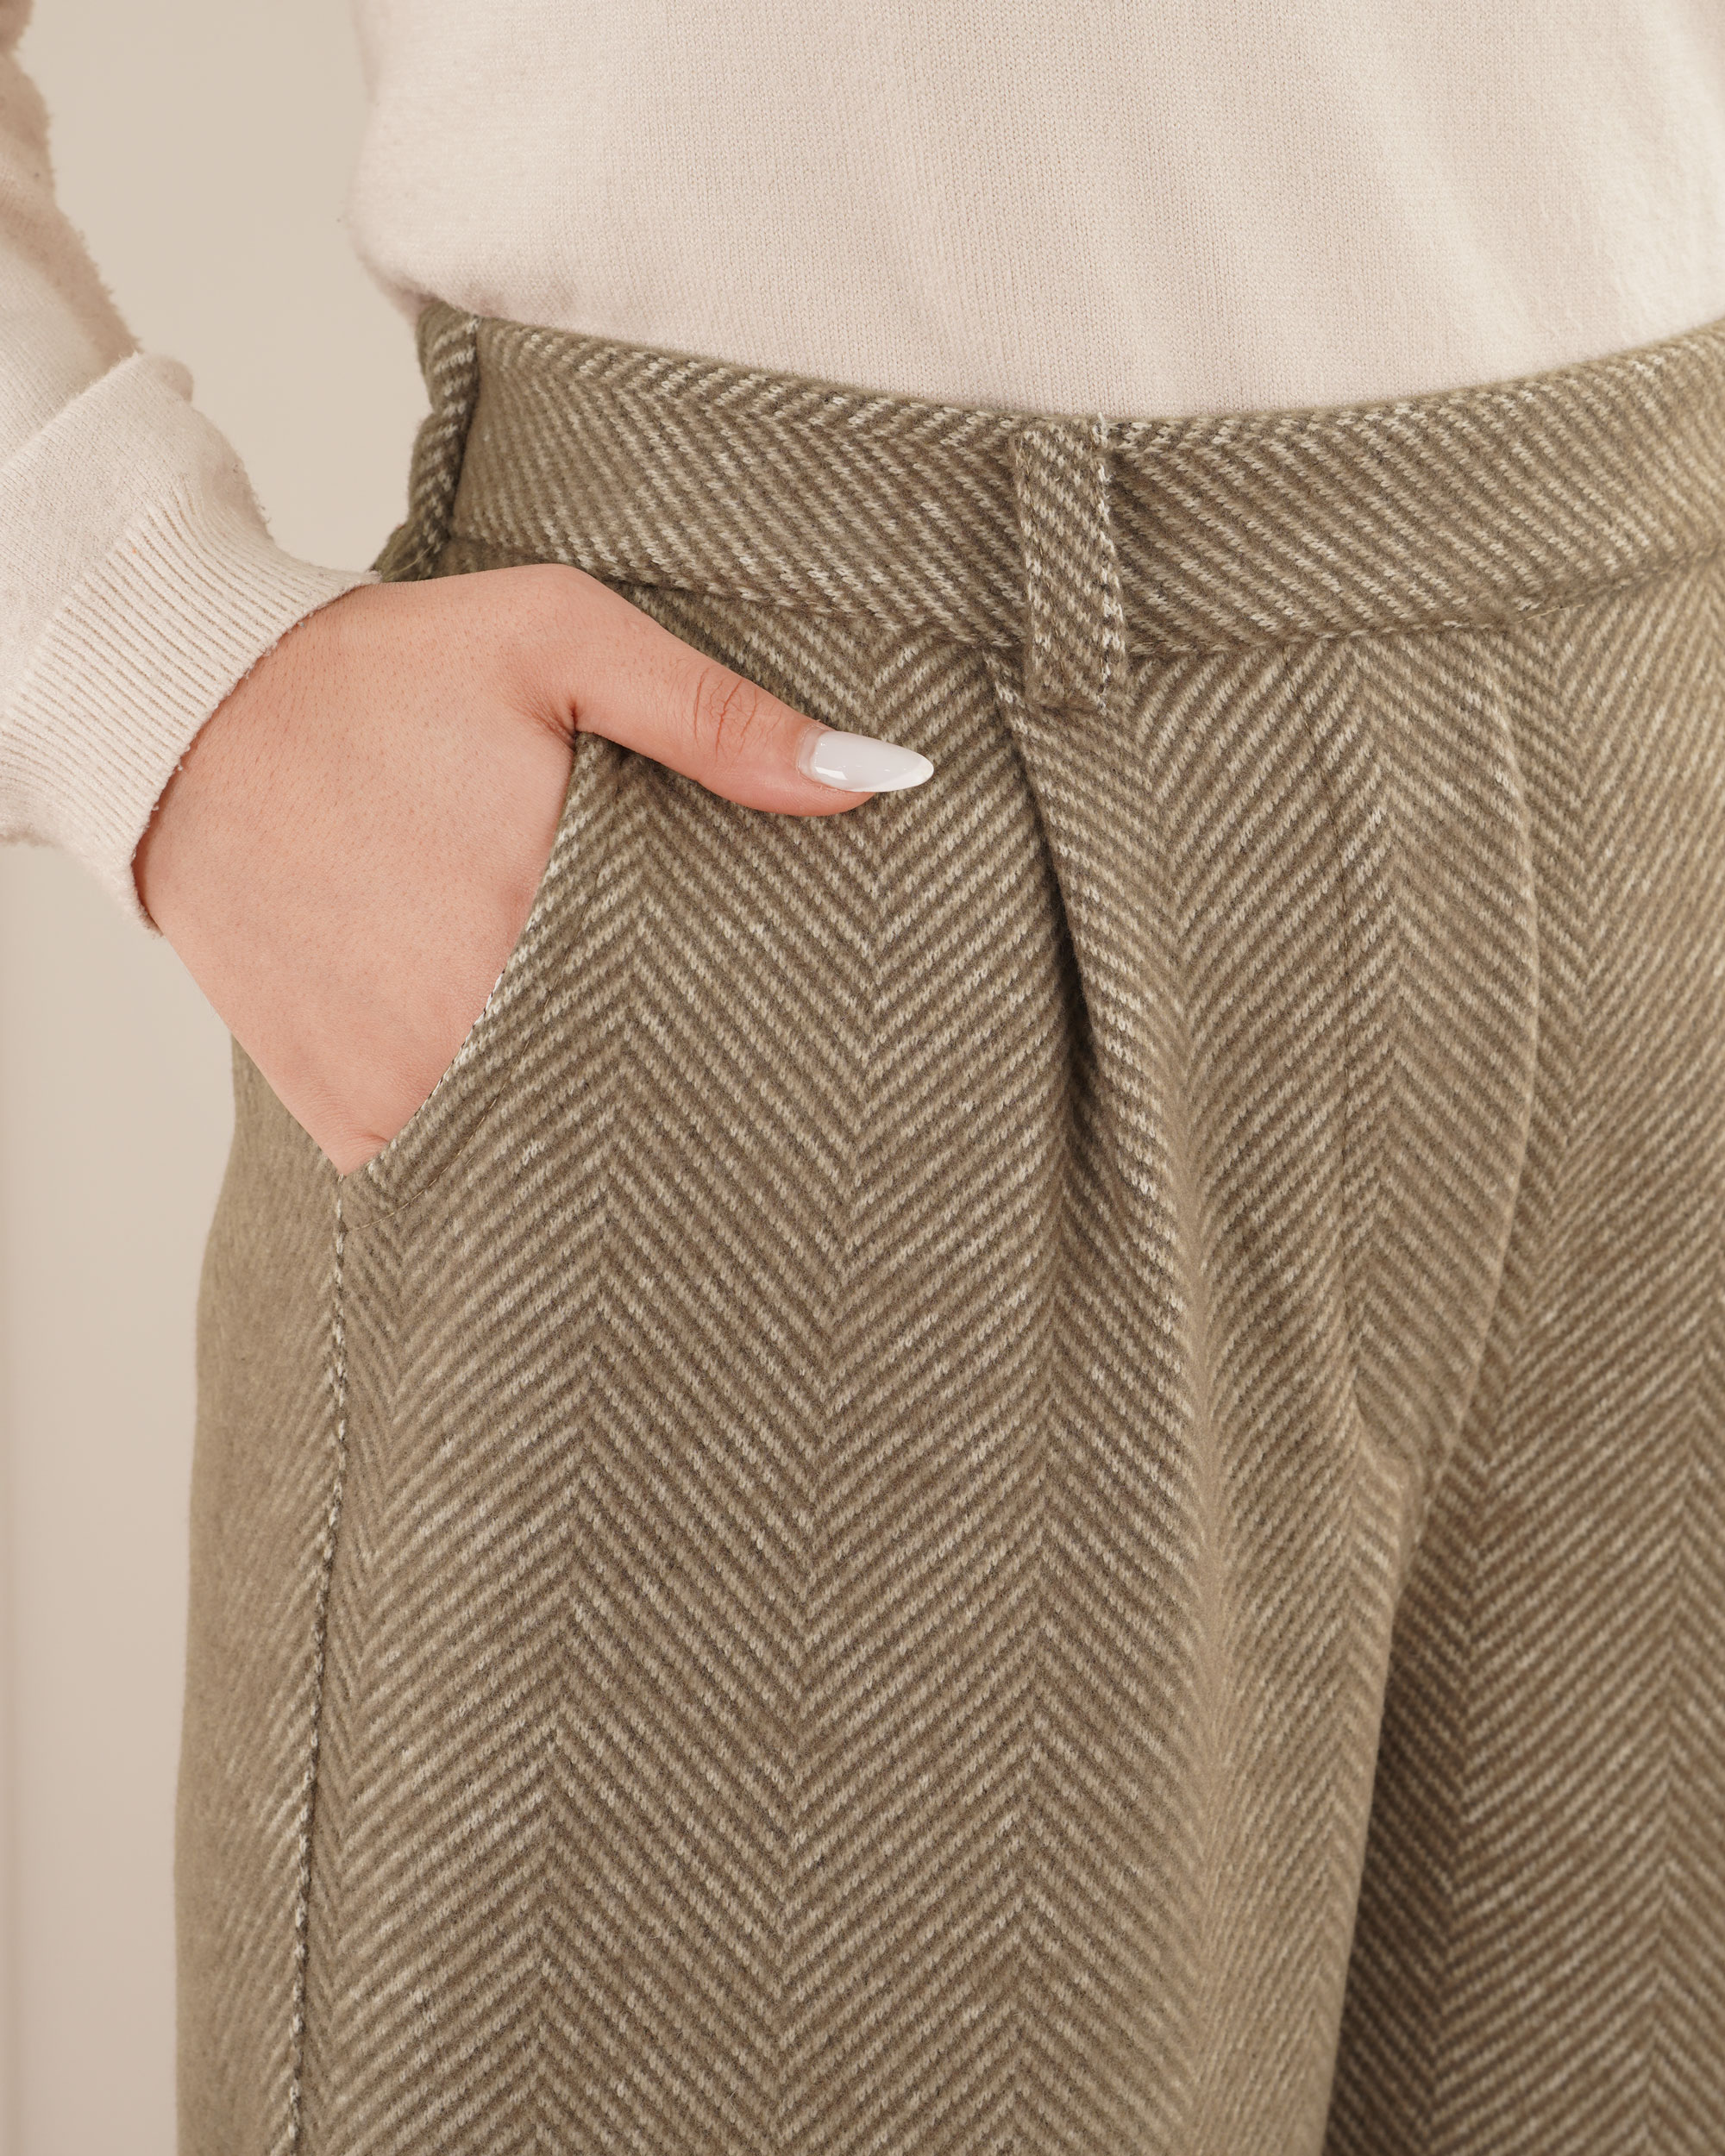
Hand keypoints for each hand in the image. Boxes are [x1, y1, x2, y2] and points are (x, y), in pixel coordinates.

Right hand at [133, 564, 931, 1173]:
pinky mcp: (347, 1117)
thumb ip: (715, 715)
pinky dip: (506, 1139)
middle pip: (636, 1102)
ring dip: (601, 1121)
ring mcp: (401, 1087)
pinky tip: (537, 1087)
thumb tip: (879, 779)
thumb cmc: (380, 671)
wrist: (180, 718)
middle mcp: (471, 1027)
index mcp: (542, 915)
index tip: (796, 1026)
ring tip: (642, 1072)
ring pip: (551, 1150)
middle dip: (689, 1085)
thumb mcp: (557, 638)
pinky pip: (459, 1166)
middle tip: (742, 1065)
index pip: (706, 1028)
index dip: (758, 1031)